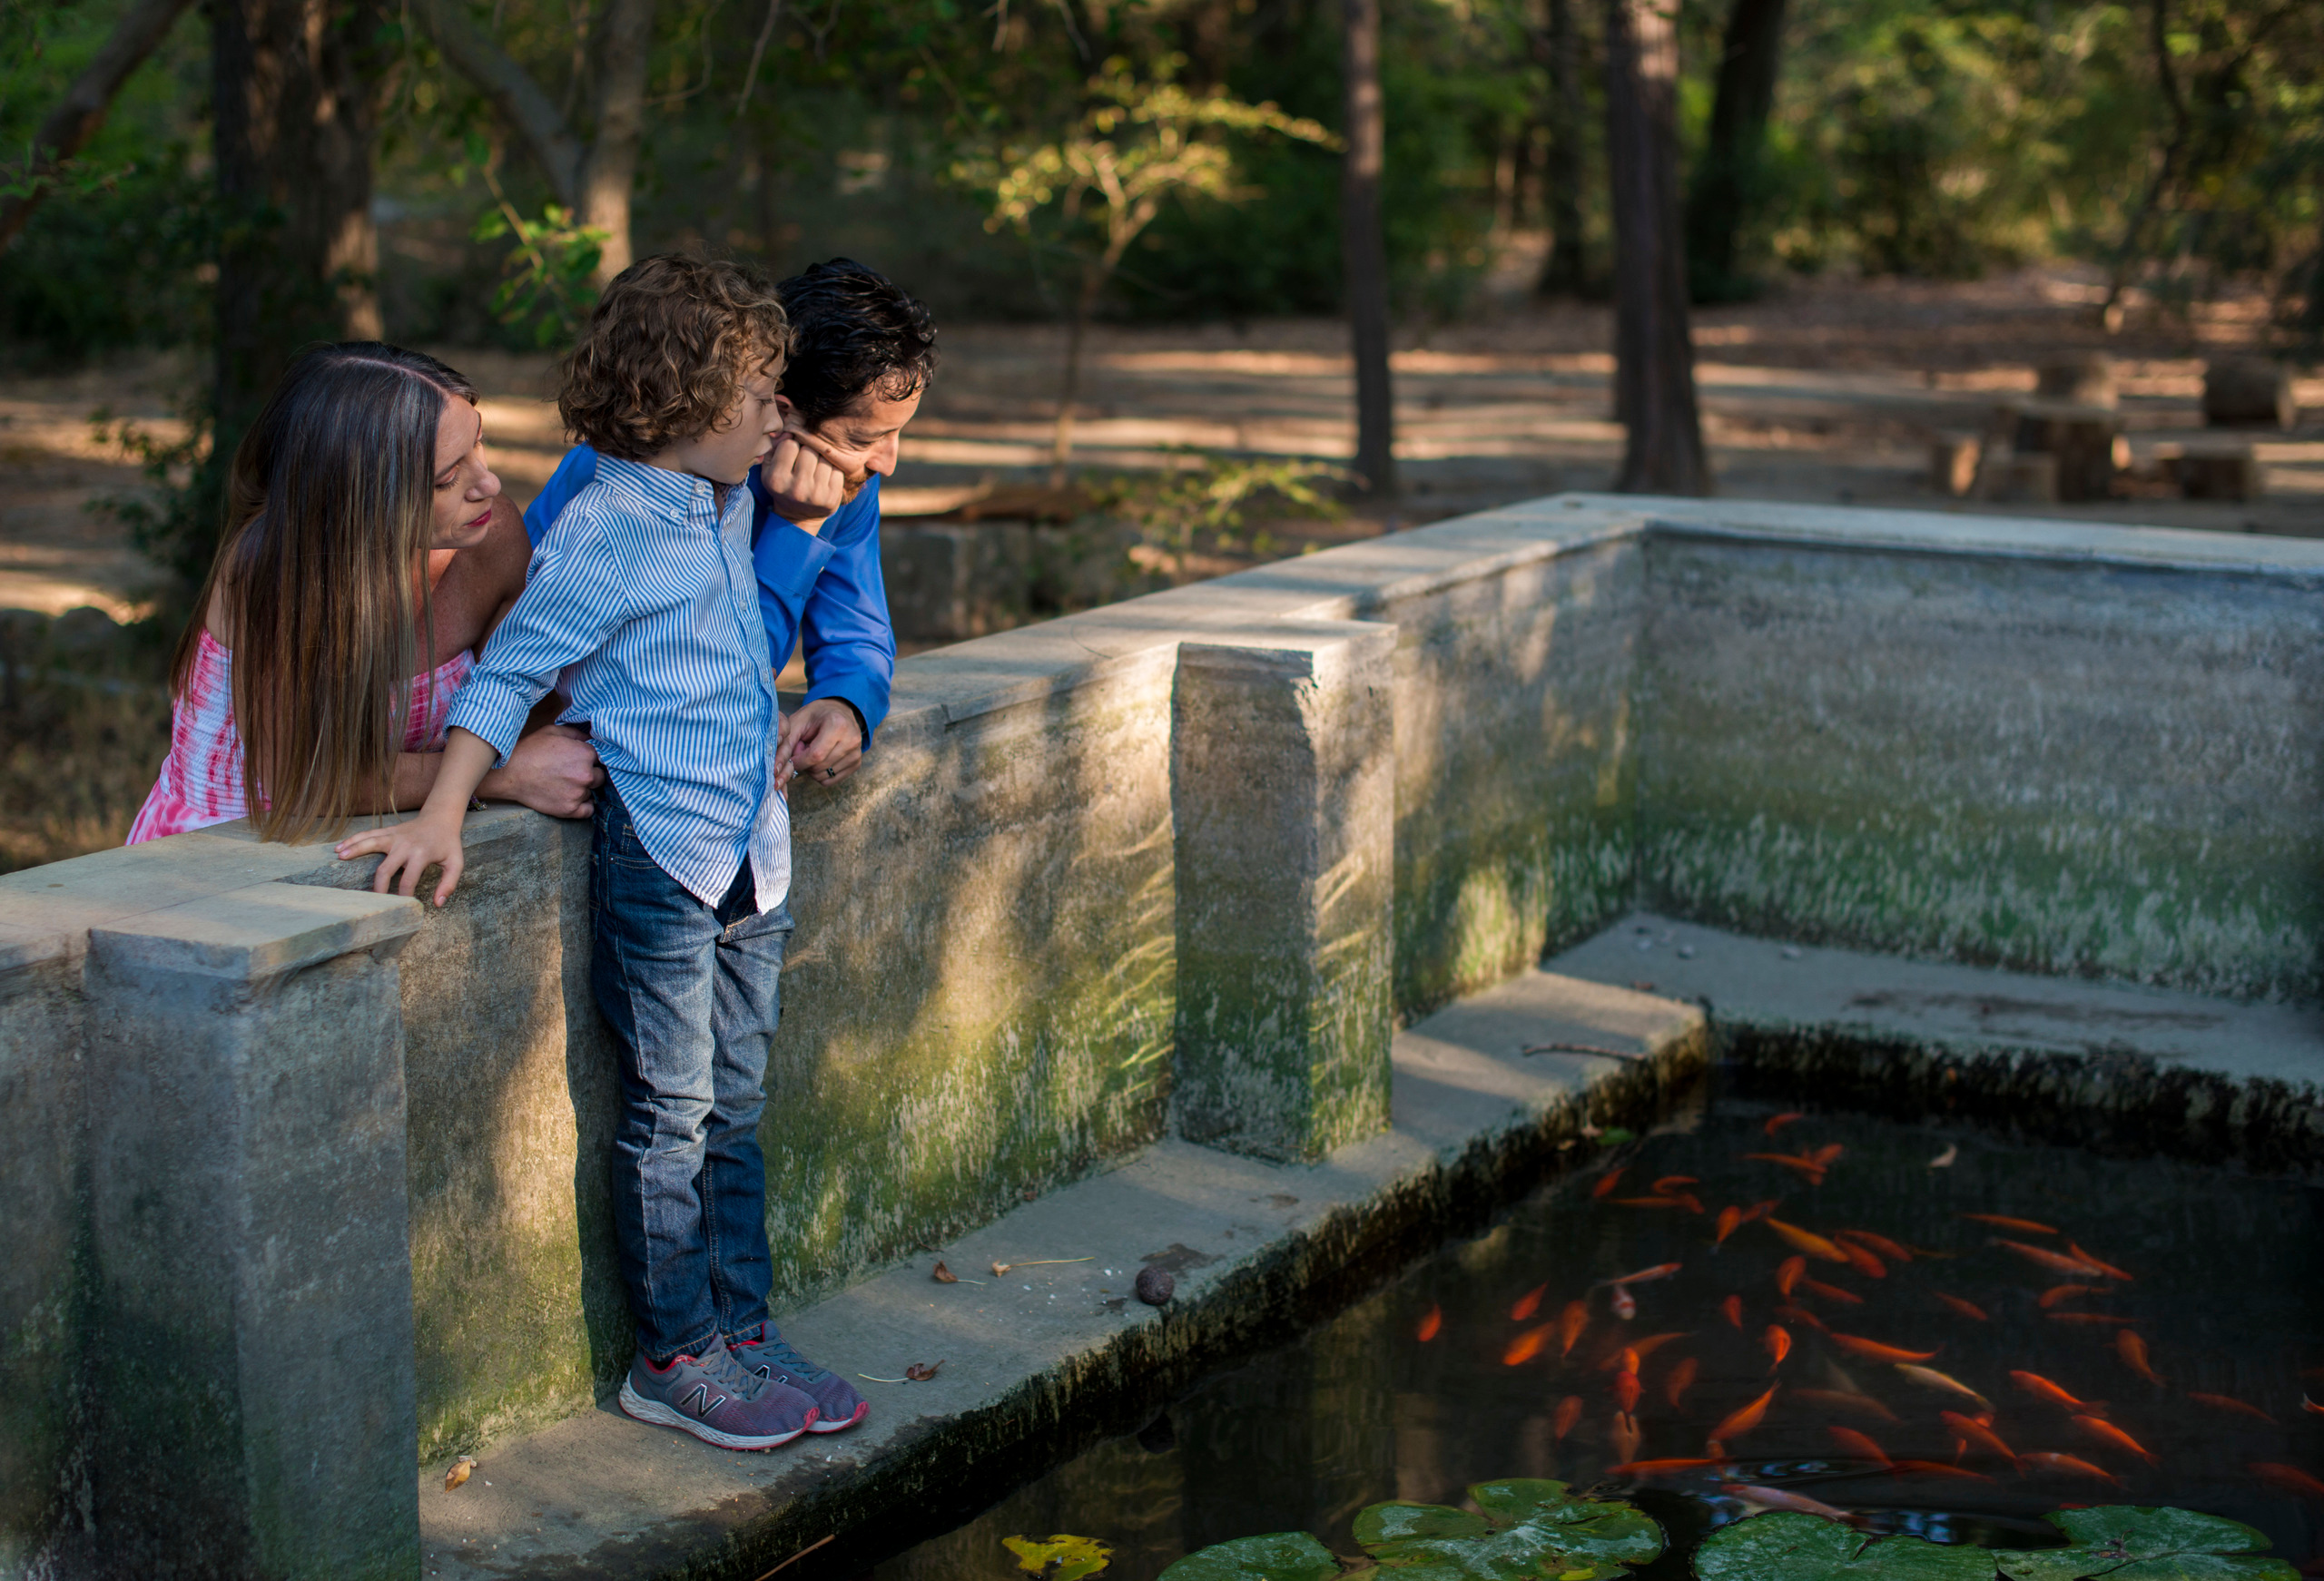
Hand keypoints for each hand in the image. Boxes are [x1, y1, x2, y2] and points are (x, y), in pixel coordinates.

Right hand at [335, 808, 467, 906]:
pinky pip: (368, 834)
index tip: (399, 906)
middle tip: (370, 901)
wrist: (441, 818)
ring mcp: (394, 836)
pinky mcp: (388, 831)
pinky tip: (339, 848)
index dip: (403, 895)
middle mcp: (405, 845)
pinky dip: (353, 839)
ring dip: (355, 850)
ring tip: (340, 858)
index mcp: (422, 854)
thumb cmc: (447, 844)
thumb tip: (437, 904)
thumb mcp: (455, 863)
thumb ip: (449, 884)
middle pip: (386, 868)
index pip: (409, 879)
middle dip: (377, 887)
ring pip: (371, 843)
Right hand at [482, 723, 604, 817]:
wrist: (509, 774)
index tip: (577, 761)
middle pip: (599, 776)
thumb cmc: (530, 750)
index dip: (589, 759)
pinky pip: (589, 810)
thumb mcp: (553, 731)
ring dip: (583, 790)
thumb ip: (576, 734)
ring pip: (592, 792)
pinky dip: (583, 806)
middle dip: (589, 774)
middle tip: (571, 774)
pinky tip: (571, 798)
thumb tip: (591, 739)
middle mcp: (586, 774)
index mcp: (585, 754)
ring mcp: (579, 793)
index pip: (599, 758)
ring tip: (564, 785)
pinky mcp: (570, 810)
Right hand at [759, 411, 849, 533]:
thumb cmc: (783, 485)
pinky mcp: (832, 497)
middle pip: (809, 450)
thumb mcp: (770, 469)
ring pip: (824, 458)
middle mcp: (796, 489)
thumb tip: (788, 431)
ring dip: (821, 458)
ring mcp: (816, 494)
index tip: (792, 450)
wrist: (798, 516)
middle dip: (807, 450)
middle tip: (806, 458)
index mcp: (776, 480)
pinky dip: (832, 468)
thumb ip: (773, 447)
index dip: (791, 444)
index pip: (789, 444)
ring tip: (815, 466)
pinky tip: (824, 475)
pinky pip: (837, 468)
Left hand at [776, 698, 863, 789]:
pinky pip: (831, 780)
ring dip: (811, 769)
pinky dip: (820, 774)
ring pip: (824, 776)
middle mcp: (852, 740)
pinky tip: (821, 759)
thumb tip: (776, 769)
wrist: (839, 711)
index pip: (816, 755)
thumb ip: (786, 744)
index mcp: (838, 725)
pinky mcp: (857, 764)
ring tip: (813, 751)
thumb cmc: (816, 716)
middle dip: (804, 764)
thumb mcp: (797, 722)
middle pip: (819, 767)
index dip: (799, 761)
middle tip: (803, 749)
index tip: (792, 757)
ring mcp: (856, 753)